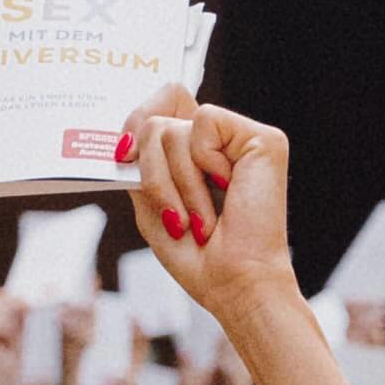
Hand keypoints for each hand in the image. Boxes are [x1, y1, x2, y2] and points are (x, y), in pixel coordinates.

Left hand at [126, 96, 292, 329]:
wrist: (232, 283)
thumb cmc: (198, 256)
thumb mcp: (151, 205)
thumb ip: (139, 165)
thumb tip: (124, 138)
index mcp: (196, 152)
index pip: (163, 101)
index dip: (135, 118)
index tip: (123, 156)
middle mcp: (219, 140)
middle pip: (158, 115)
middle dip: (150, 170)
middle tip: (173, 214)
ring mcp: (240, 137)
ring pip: (172, 127)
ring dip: (175, 183)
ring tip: (201, 218)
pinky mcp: (261, 139)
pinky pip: (205, 121)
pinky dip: (202, 163)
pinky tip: (225, 189)